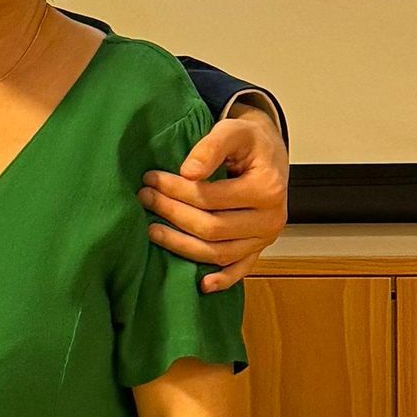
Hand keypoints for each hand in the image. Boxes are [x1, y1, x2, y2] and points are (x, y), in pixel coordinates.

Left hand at [138, 105, 288, 292]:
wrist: (269, 154)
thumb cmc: (248, 142)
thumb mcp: (233, 131)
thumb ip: (211, 147)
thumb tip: (188, 173)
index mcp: (267, 189)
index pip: (211, 198)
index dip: (176, 190)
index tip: (150, 179)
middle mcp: (271, 219)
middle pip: (212, 228)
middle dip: (172, 214)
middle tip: (144, 198)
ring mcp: (265, 238)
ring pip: (219, 252)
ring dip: (182, 244)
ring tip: (151, 230)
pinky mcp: (259, 248)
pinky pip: (241, 269)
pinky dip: (223, 279)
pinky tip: (201, 285)